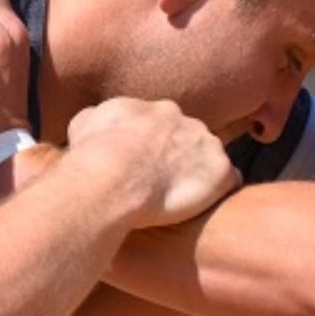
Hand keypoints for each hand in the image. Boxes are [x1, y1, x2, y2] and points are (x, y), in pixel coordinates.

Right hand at [66, 98, 240, 227]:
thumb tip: (96, 126)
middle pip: (190, 137)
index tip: (146, 165)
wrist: (112, 176)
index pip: (163, 124)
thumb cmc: (92, 155)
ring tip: (184, 198)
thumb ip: (98, 120)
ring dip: (200, 173)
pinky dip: (221, 190)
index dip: (155, 146)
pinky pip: (230, 178)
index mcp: (155, 110)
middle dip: (180, 157)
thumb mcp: (83, 124)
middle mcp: (184, 119)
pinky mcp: (220, 170)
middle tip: (164, 183)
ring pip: (211, 156)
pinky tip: (206, 205)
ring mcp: (206, 144)